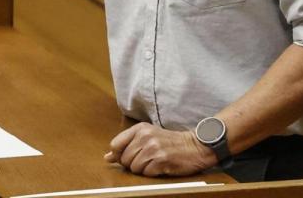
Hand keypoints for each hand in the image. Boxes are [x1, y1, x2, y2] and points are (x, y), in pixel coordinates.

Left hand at [103, 122, 217, 176]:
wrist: (195, 146)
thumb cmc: (169, 142)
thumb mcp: (147, 137)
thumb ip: (126, 145)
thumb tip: (107, 157)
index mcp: (139, 128)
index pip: (115, 145)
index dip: (118, 156)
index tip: (127, 158)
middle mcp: (145, 136)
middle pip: (124, 159)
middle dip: (132, 164)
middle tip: (146, 160)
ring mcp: (153, 148)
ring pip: (134, 168)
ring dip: (143, 170)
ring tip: (154, 163)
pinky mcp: (162, 160)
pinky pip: (146, 173)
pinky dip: (152, 173)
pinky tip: (160, 166)